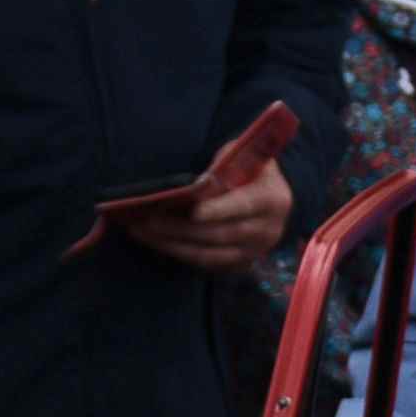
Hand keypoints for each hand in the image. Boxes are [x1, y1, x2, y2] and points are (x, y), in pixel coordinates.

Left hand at [108, 148, 289, 271]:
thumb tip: (202, 182)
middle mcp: (268, 230)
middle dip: (181, 228)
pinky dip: (179, 253)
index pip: (244, 206)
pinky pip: (206, 262)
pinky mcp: (240, 263)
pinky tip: (156, 242)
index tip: (194, 211)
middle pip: (220, 234)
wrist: (270, 194)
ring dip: (173, 245)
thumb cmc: (250, 167)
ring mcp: (254, 251)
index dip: (219, 210)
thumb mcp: (243, 154)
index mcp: (273, 199)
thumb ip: (226, 162)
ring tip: (142, 232)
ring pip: (210, 254)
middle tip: (148, 220)